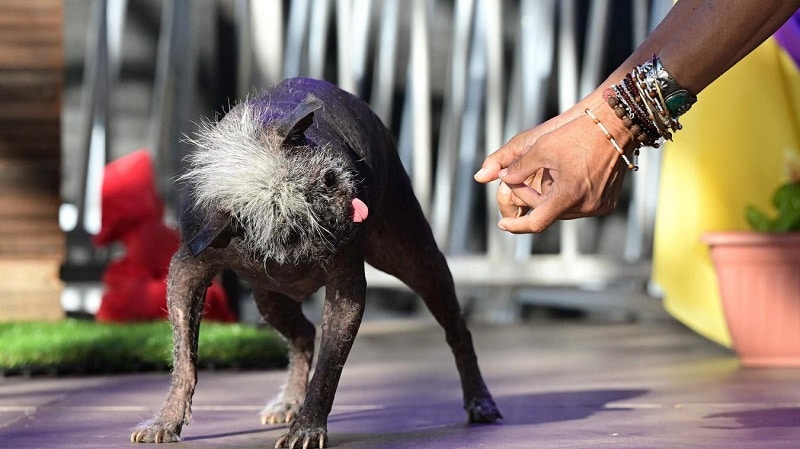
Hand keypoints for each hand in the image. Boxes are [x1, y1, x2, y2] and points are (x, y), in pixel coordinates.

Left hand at [475, 106, 631, 232]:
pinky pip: (578, 206)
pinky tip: (569, 174)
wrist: (617, 124)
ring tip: (552, 170)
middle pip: (547, 212)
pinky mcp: (607, 204)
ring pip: (562, 210)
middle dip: (531, 196)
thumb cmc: (575, 133)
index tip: (502, 224)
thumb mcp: (539, 147)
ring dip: (550, 196)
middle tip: (520, 175)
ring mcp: (599, 207)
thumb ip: (513, 166)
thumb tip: (488, 178)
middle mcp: (586, 206)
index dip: (516, 225)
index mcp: (568, 195)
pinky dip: (567, 195)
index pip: (535, 222)